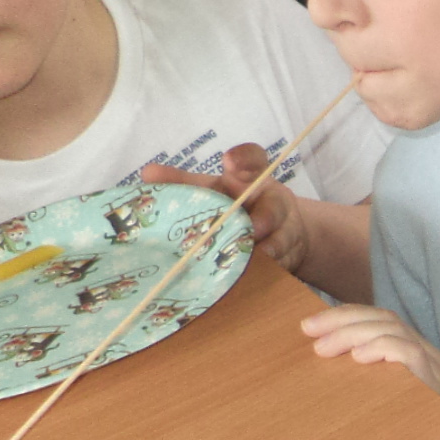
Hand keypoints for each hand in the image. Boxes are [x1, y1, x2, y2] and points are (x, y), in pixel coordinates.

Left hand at [142, 143, 306, 272]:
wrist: (277, 233)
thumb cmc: (235, 206)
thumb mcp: (210, 191)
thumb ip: (182, 182)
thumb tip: (147, 174)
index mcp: (250, 179)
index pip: (254, 159)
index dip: (244, 159)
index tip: (229, 161)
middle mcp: (272, 201)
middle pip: (274, 206)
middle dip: (264, 218)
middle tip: (251, 229)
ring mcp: (286, 229)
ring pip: (281, 239)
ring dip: (268, 251)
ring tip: (249, 262)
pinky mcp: (291, 255)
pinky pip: (282, 265)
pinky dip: (267, 272)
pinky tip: (252, 280)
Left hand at [301, 304, 439, 400]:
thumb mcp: (379, 404)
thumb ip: (363, 382)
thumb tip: (319, 361)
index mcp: (416, 358)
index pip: (382, 321)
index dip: (346, 317)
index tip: (310, 326)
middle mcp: (430, 357)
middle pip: (386, 319)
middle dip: (342, 319)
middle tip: (308, 330)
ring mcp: (435, 368)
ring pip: (394, 330)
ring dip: (352, 334)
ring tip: (323, 349)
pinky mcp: (437, 381)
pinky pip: (408, 352)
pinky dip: (380, 348)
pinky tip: (357, 357)